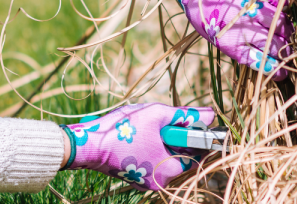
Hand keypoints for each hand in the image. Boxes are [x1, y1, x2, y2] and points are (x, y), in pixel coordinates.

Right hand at [62, 103, 214, 190]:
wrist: (87, 144)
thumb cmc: (122, 130)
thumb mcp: (155, 115)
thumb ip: (183, 115)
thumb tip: (209, 115)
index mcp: (168, 171)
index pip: (194, 154)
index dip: (194, 135)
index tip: (190, 122)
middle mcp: (158, 182)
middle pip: (178, 155)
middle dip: (173, 137)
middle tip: (161, 120)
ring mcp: (144, 181)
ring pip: (162, 157)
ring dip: (159, 141)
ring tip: (145, 126)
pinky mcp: (132, 176)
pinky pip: (148, 160)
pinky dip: (147, 147)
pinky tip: (135, 134)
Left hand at [161, 0, 292, 79]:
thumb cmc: (206, 15)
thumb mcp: (218, 39)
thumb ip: (242, 51)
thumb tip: (266, 64)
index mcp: (230, 41)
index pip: (262, 59)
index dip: (276, 68)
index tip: (282, 73)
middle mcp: (243, 23)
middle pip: (275, 42)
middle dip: (284, 50)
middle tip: (285, 51)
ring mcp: (251, 3)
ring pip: (281, 22)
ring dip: (286, 30)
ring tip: (284, 32)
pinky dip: (283, 4)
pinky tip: (280, 10)